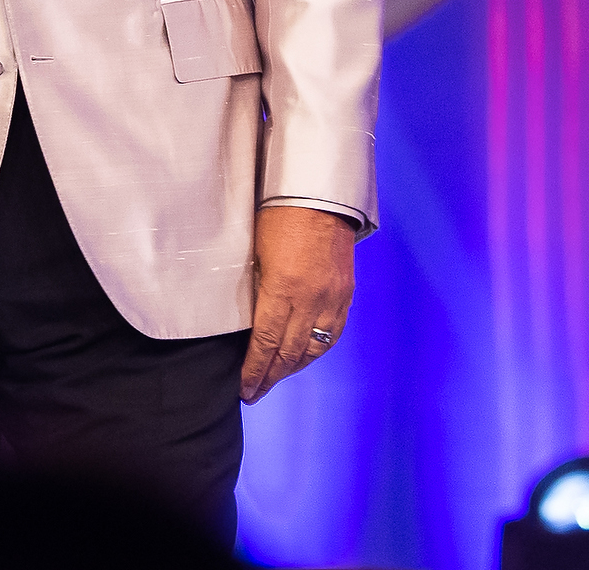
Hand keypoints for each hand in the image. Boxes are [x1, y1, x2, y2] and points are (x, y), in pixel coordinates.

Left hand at [240, 204, 356, 400]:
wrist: (320, 196)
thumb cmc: (277, 215)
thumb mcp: (256, 251)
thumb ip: (256, 287)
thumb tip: (249, 317)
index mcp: (284, 288)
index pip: (266, 341)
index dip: (254, 369)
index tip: (243, 387)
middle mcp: (311, 300)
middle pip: (289, 351)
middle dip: (269, 376)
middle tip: (253, 393)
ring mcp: (332, 299)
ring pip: (313, 348)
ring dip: (292, 368)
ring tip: (274, 380)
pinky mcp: (345, 294)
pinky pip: (331, 333)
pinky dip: (314, 351)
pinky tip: (302, 358)